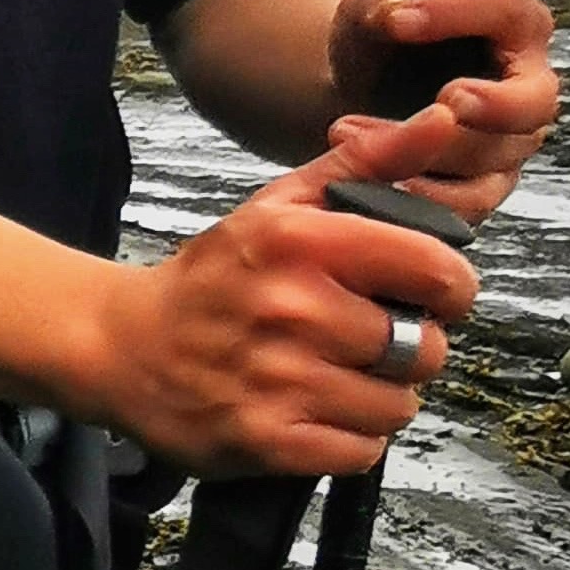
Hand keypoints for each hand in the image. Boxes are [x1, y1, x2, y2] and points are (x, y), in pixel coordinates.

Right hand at [80, 157, 479, 477]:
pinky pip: (361, 452)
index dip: (448, 290)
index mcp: (302, 241)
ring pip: (397, 407)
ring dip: (379, 399)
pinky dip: (350, 439)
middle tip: (367, 343)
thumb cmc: (215, 277)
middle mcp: (292, 308)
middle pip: (424, 350)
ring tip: (339, 379)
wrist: (121, 346)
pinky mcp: (266, 441)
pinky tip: (317, 414)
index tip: (424, 296)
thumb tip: (447, 118)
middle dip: (408, 350)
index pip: (438, 271)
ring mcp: (277, 380)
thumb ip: (371, 161)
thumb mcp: (282, 203)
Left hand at [325, 0, 559, 223]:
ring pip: (491, 161)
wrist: (355, 93)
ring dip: (427, 153)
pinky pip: (467, 206)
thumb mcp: (369, 10)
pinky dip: (421, 197)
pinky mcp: (483, 189)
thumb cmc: (379, 42)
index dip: (459, 12)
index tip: (397, 21)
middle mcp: (527, 89)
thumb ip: (380, 4)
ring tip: (356, 133)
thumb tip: (391, 18)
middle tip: (448, 100)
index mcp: (514, 25)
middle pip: (532, 103)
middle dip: (494, 105)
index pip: (506, 9)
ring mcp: (510, 145)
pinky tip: (374, 182)